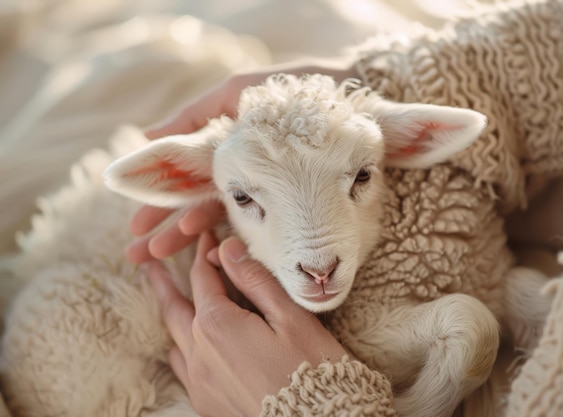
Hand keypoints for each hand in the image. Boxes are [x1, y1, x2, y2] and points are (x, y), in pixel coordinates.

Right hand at [126, 61, 358, 263]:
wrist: (345, 96)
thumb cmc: (289, 91)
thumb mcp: (235, 93)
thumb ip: (194, 113)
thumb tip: (145, 135)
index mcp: (227, 155)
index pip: (186, 187)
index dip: (160, 207)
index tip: (136, 227)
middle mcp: (242, 178)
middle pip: (196, 208)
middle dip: (166, 231)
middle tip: (139, 254)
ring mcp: (263, 192)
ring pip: (218, 219)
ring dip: (187, 237)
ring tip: (160, 254)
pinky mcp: (287, 201)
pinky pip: (252, 223)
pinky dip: (228, 236)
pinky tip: (209, 251)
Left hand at [144, 233, 346, 416]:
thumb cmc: (311, 367)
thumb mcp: (290, 316)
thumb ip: (255, 280)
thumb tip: (227, 248)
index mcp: (218, 324)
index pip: (203, 278)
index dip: (204, 253)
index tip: (206, 236)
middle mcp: (199, 352)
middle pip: (175, 306)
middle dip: (165, 281)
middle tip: (150, 261)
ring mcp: (200, 380)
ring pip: (175, 336)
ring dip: (171, 312)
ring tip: (164, 297)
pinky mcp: (206, 401)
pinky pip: (182, 366)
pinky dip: (180, 345)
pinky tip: (183, 342)